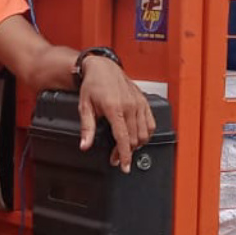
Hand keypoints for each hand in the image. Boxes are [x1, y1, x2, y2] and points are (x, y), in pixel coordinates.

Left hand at [77, 58, 154, 172]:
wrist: (103, 67)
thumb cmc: (93, 85)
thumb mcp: (85, 107)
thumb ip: (87, 128)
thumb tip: (85, 145)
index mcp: (114, 108)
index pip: (123, 138)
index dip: (124, 155)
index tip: (124, 166)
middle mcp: (129, 106)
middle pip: (134, 139)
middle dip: (126, 152)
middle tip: (117, 158)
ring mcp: (139, 103)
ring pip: (144, 133)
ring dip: (137, 144)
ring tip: (126, 148)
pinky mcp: (144, 101)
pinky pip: (151, 123)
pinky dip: (146, 133)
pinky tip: (138, 136)